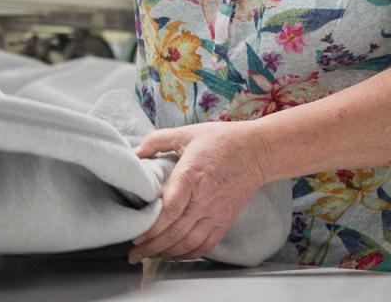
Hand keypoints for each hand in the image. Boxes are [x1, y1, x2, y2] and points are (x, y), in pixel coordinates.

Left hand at [129, 121, 267, 262]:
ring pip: (188, 243)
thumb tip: (135, 152)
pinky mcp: (224, 221)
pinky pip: (205, 246)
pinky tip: (174, 254)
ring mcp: (216, 213)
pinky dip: (187, 255)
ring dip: (166, 253)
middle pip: (175, 232)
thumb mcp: (187, 133)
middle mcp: (203, 199)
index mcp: (191, 176)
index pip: (170, 210)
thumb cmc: (221, 141)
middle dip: (151, 247)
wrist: (256, 151)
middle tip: (134, 254)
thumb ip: (158, 140)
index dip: (152, 227)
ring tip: (149, 256)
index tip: (136, 235)